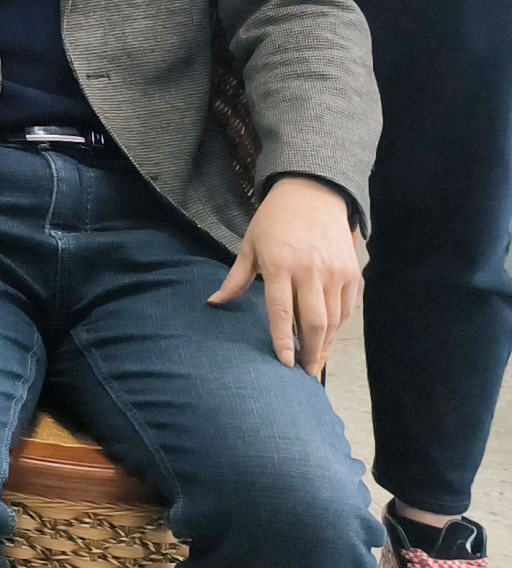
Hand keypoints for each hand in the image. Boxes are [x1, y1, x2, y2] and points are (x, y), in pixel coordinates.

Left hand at [211, 176, 363, 374]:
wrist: (312, 194)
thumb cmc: (274, 221)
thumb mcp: (249, 245)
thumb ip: (236, 279)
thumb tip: (214, 303)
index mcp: (279, 266)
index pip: (281, 312)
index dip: (283, 340)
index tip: (284, 363)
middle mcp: (310, 272)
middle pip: (312, 322)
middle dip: (310, 352)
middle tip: (304, 373)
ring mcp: (334, 273)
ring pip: (333, 320)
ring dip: (325, 344)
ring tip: (316, 361)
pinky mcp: (351, 273)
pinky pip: (347, 309)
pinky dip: (338, 327)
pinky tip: (329, 339)